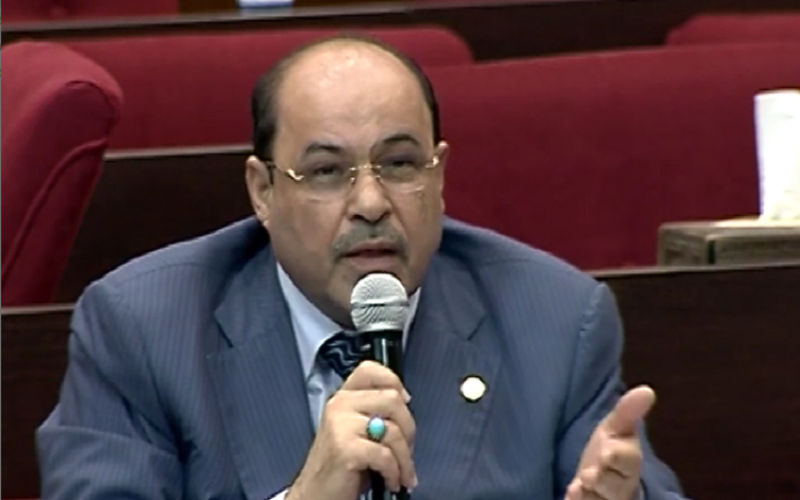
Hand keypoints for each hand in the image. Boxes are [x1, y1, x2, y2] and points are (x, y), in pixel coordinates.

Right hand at [287, 361, 416, 499]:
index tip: (405, 401)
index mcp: (343, 397)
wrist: (315, 493)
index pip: (370, 370)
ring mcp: (341, 425)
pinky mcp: (345, 448)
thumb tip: (405, 401)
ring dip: (405, 458)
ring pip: (393, 430)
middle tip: (407, 450)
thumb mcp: (356, 429)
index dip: (393, 381)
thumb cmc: (342, 464)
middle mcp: (340, 404)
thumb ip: (374, 411)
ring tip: (402, 474)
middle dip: (408, 429)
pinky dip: (394, 472)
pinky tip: (391, 481)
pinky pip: (385, 455)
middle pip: (392, 400)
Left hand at [565, 386, 655, 499]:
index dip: (617, 457)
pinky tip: (569, 498)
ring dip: (588, 496)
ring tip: (577, 489)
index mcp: (628, 463)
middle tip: (588, 476)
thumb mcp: (614, 429)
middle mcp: (620, 486)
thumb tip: (647, 390)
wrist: (596, 479)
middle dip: (602, 481)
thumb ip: (627, 413)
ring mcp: (605, 499)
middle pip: (615, 487)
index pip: (628, 462)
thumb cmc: (608, 452)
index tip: (606, 452)